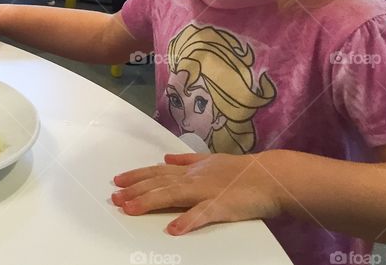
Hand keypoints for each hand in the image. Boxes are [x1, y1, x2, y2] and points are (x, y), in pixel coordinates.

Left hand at [111, 152, 284, 234]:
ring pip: (172, 195)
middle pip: (158, 183)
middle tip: (114, 197)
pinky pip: (202, 214)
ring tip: (130, 209)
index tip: (118, 180)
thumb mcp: (210, 160)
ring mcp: (206, 191)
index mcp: (191, 169)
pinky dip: (187, 221)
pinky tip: (173, 229)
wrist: (271, 177)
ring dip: (149, 201)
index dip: (136, 175)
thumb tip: (166, 156)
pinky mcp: (221, 206)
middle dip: (134, 190)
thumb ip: (187, 159)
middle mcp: (193, 178)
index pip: (157, 171)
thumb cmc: (242, 171)